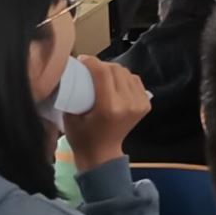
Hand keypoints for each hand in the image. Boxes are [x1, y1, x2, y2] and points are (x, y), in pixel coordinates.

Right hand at [62, 57, 151, 172]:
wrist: (102, 155)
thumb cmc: (82, 138)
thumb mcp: (70, 117)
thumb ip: (72, 94)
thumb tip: (70, 72)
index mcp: (109, 107)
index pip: (103, 73)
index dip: (91, 62)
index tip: (81, 59)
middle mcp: (128, 103)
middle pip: (116, 70)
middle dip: (101, 64)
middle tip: (90, 67)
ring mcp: (139, 104)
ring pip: (127, 73)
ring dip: (113, 70)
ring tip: (101, 73)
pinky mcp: (145, 105)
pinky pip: (135, 81)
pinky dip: (124, 78)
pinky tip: (115, 81)